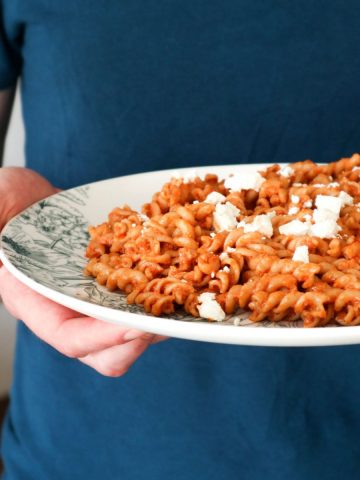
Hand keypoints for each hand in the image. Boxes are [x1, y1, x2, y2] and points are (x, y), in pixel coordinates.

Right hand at [0, 167, 165, 375]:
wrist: (38, 200)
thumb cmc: (9, 203)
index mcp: (36, 302)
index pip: (68, 338)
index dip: (100, 340)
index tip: (135, 327)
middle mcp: (71, 310)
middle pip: (108, 351)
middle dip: (140, 341)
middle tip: (170, 316)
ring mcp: (98, 301)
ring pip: (133, 331)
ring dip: (161, 321)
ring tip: (186, 298)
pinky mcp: (119, 285)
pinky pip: (145, 303)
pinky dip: (166, 296)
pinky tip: (185, 275)